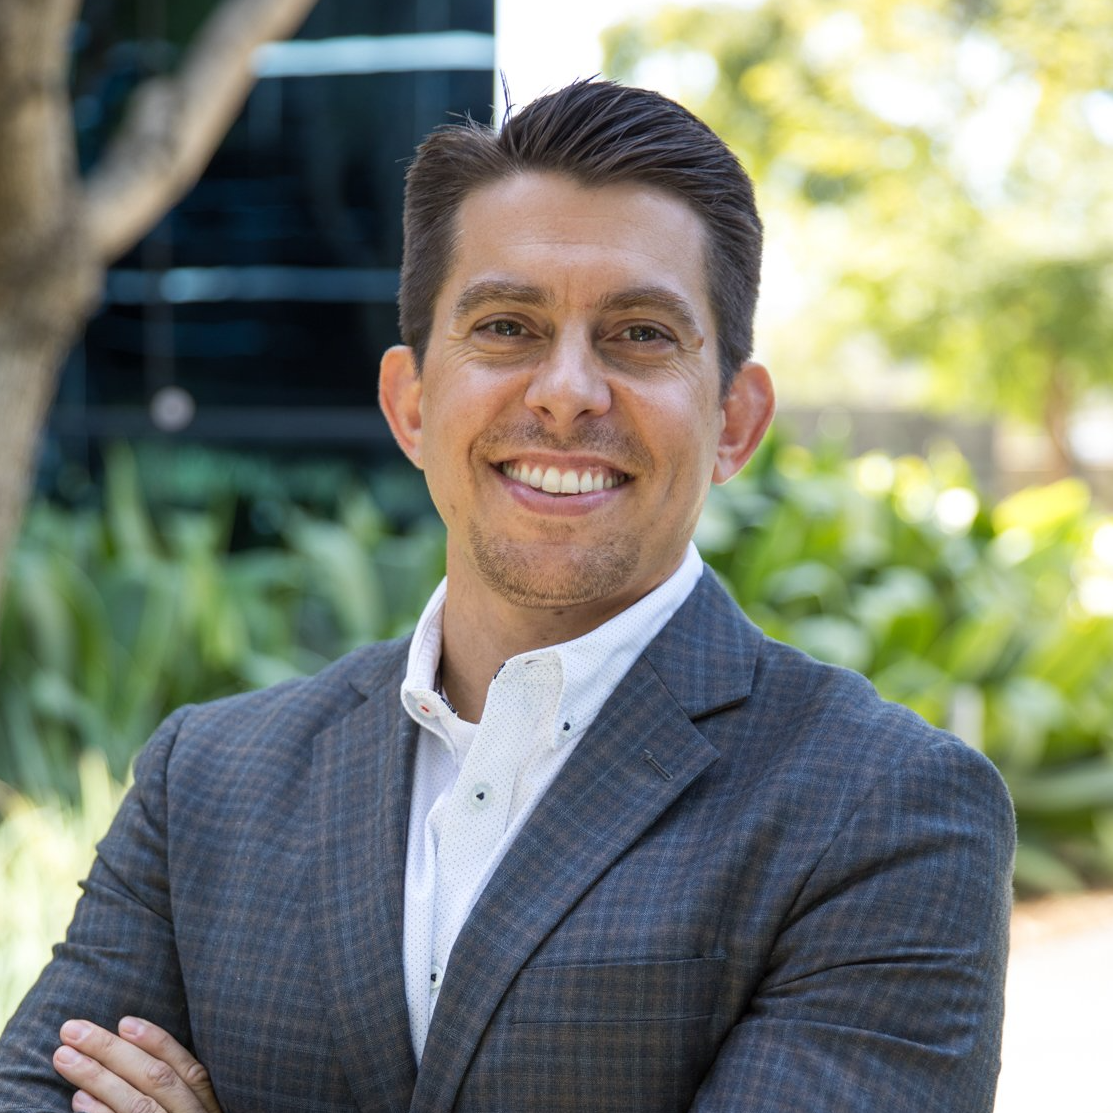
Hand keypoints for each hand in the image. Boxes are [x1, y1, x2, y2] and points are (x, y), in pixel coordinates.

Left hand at [53, 1017, 221, 1112]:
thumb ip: (182, 1097)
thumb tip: (138, 1060)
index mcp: (208, 1109)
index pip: (186, 1066)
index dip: (157, 1041)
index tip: (124, 1021)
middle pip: (154, 1079)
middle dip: (111, 1050)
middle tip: (73, 1030)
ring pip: (137, 1105)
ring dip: (97, 1077)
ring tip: (64, 1058)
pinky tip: (78, 1101)